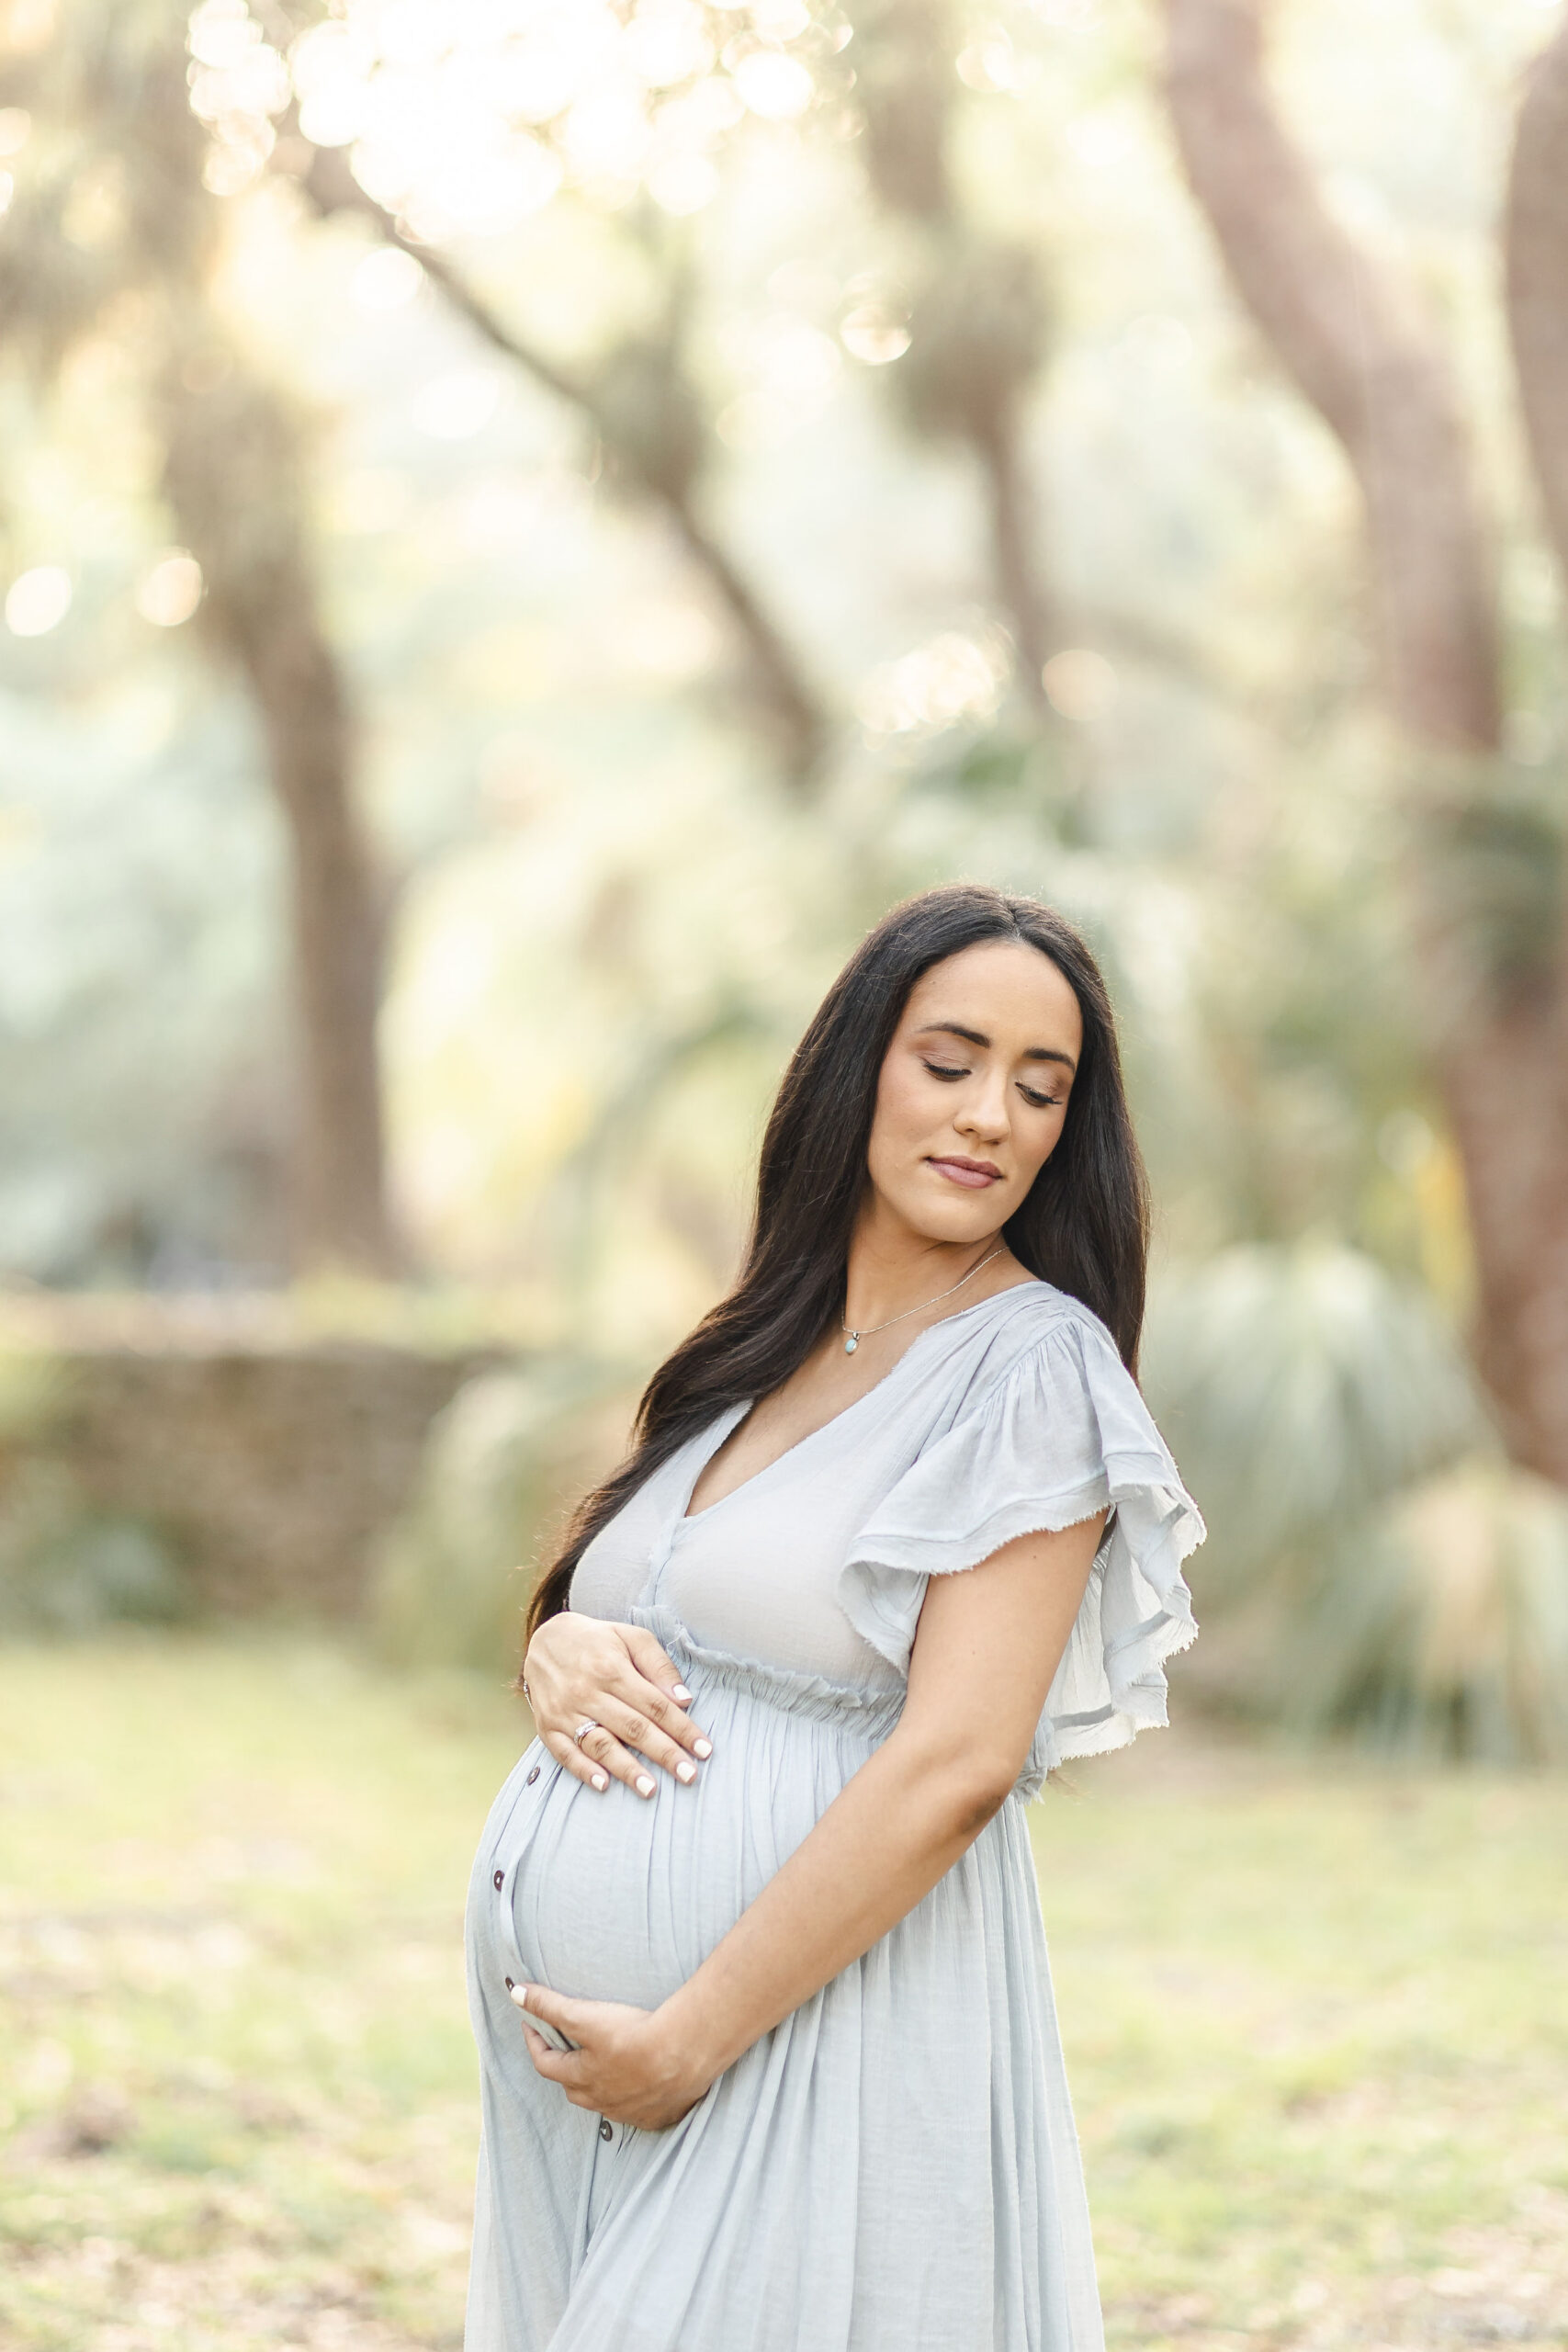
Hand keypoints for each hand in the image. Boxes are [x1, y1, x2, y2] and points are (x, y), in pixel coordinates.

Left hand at [511, 1982, 712, 2129]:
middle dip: (564, 2068)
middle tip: (565, 2046)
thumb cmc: (633, 2034)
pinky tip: (640, 2087)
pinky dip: (632, 2100)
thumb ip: (550, 2005)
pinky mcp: (658, 2115)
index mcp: (581, 2079)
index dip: (534, 2042)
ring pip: (604, 2102)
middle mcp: (602, 2102)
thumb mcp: (586, 2016)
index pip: (545, 2063)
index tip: (530, 2023)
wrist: (685, 2053)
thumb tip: (516, 1993)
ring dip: (597, 2086)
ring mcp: (631, 2112)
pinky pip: (637, 2112)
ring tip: (601, 2066)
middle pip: (573, 2088)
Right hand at [523, 1613, 712, 1798]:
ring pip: (601, 1744)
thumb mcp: (631, 1638)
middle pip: (633, 1728)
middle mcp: (588, 1691)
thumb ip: (659, 1665)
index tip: (704, 1750)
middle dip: (664, 1754)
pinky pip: (565, 1753)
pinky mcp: (548, 1726)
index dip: (682, 1729)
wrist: (546, 1640)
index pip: (655, 1705)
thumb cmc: (598, 1641)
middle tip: (689, 1776)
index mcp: (612, 1669)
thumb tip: (684, 1700)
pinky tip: (604, 1785)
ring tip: (651, 1790)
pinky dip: (584, 1770)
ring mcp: (565, 1711)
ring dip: (627, 1769)